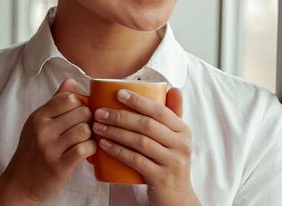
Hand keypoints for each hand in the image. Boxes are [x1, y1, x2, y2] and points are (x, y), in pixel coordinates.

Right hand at [0, 79, 94, 205]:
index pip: (69, 98)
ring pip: (85, 129)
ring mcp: (50, 148)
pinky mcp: (59, 166)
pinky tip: (87, 151)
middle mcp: (43, 130)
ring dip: (91, 135)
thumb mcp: (38, 124)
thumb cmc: (31, 152)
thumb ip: (55, 103)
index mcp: (39, 117)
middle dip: (89, 120)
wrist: (19, 184)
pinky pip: (85, 148)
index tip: (81, 114)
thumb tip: (71, 80)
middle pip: (81, 112)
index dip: (81, 105)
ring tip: (86, 140)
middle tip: (87, 129)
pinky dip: (91, 149)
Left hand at [92, 87, 199, 205]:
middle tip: (99, 112)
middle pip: (147, 125)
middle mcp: (181, 145)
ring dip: (115, 132)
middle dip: (120, 116)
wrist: (176, 199)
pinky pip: (136, 161)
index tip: (118, 93)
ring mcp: (172, 162)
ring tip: (98, 126)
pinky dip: (118, 151)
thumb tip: (172, 88)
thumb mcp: (176, 140)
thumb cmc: (170, 164)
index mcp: (183, 131)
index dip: (138, 101)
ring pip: (140, 142)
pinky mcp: (161, 178)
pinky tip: (104, 145)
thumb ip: (173, 115)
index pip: (160, 110)